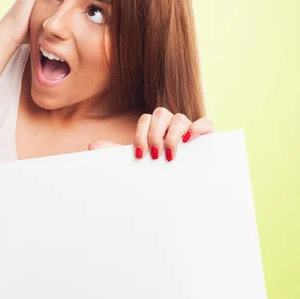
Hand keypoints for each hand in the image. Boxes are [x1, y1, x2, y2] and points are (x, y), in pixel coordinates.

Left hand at [88, 107, 213, 160]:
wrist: (178, 185)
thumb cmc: (154, 169)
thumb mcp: (136, 162)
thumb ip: (116, 152)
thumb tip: (93, 146)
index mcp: (153, 127)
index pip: (144, 120)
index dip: (141, 135)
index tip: (140, 155)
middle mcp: (169, 124)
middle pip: (161, 114)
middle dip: (155, 134)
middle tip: (155, 155)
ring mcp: (188, 127)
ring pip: (180, 117)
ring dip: (173, 134)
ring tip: (171, 153)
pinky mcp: (206, 135)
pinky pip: (205, 122)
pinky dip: (198, 128)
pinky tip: (190, 141)